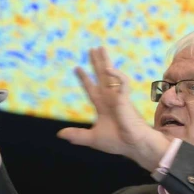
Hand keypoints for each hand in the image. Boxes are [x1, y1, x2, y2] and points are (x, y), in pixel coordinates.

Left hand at [57, 47, 169, 170]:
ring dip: (105, 61)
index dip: (84, 79)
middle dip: (96, 63)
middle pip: (101, 76)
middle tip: (92, 49)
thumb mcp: (92, 138)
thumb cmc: (118, 142)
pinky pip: (122, 82)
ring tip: (100, 48)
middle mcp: (110, 99)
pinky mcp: (125, 98)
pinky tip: (108, 68)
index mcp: (103, 106)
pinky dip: (116, 74)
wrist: (133, 145)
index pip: (91, 89)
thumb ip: (77, 135)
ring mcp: (117, 97)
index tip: (77, 67)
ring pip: (110, 74)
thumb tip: (59, 134)